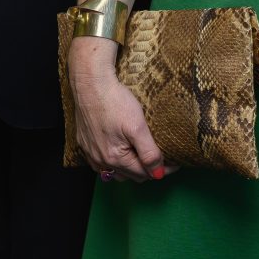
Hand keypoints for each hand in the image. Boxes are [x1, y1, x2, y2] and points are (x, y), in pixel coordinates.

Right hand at [68, 37, 168, 181]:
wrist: (90, 83)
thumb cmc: (114, 101)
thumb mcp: (138, 127)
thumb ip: (149, 153)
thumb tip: (158, 174)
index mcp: (115, 158)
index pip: (145, 174)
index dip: (162, 169)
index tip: (174, 162)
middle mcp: (101, 160)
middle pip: (130, 175)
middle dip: (146, 170)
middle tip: (159, 157)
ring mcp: (90, 153)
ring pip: (115, 172)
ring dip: (129, 168)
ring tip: (141, 156)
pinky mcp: (84, 143)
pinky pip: (100, 163)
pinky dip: (113, 162)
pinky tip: (119, 152)